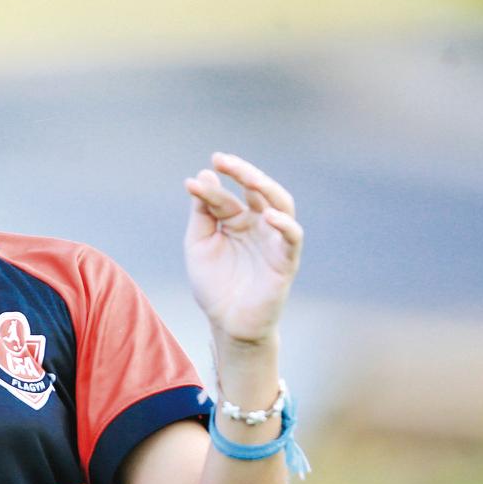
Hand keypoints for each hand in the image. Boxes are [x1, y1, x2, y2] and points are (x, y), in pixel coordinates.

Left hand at [183, 152, 302, 344]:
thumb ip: (202, 212)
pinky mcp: (286, 260)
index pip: (226, 196)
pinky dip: (284, 224)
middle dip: (242, 172)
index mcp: (237, 219)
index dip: (209, 188)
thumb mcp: (199, 243)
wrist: (227, 322)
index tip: (190, 184)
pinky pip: (292, 237)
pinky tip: (267, 215)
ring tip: (249, 177)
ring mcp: (273, 240)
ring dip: (266, 187)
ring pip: (281, 204)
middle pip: (259, 189)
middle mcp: (258, 224)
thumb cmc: (214, 284)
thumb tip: (204, 175)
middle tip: (222, 160)